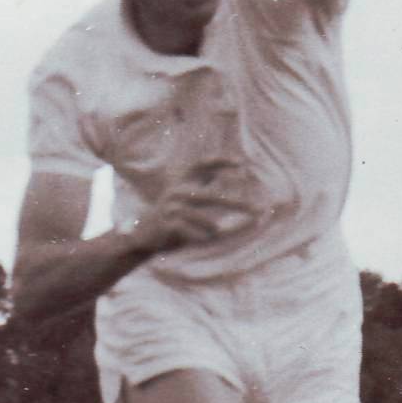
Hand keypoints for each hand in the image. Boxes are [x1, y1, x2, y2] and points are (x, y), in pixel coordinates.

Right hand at [130, 160, 264, 254]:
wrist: (142, 234)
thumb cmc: (173, 215)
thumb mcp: (189, 196)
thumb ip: (208, 184)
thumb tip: (238, 170)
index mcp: (182, 180)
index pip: (202, 165)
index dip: (221, 162)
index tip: (241, 164)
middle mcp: (177, 190)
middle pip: (213, 197)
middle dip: (238, 205)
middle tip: (259, 211)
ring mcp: (171, 207)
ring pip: (205, 219)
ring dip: (212, 228)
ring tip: (214, 232)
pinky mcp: (167, 223)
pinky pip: (193, 233)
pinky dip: (200, 238)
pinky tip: (200, 240)